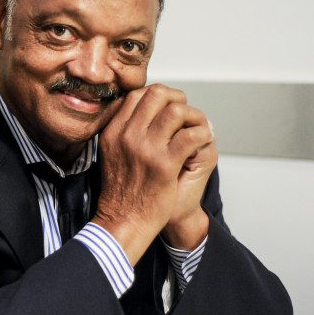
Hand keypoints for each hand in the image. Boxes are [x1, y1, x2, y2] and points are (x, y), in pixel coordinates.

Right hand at [93, 84, 213, 263]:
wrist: (124, 220)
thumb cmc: (122, 190)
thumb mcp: (110, 153)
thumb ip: (121, 130)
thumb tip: (140, 110)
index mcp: (113, 131)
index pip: (137, 94)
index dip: (159, 95)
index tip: (169, 106)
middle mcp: (127, 135)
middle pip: (157, 95)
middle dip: (178, 99)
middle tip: (186, 114)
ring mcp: (146, 149)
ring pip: (176, 111)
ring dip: (193, 116)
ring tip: (197, 128)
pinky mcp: (164, 164)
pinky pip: (190, 136)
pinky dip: (202, 134)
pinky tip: (202, 141)